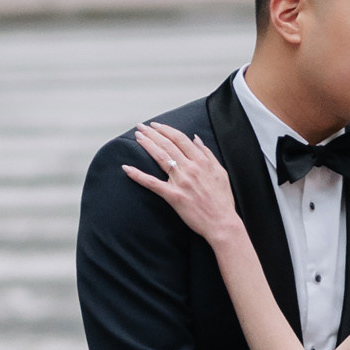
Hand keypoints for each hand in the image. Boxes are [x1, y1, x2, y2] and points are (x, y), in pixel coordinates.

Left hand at [124, 121, 242, 248]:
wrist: (222, 223)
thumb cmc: (222, 199)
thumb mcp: (221, 172)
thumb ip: (208, 154)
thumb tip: (196, 138)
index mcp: (202, 161)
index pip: (180, 139)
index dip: (166, 130)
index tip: (156, 125)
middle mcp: (190, 168)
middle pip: (167, 145)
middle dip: (152, 133)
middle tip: (140, 127)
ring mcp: (181, 182)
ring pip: (160, 157)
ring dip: (147, 144)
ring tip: (137, 137)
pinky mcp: (173, 196)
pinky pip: (152, 183)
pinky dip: (138, 175)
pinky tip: (127, 168)